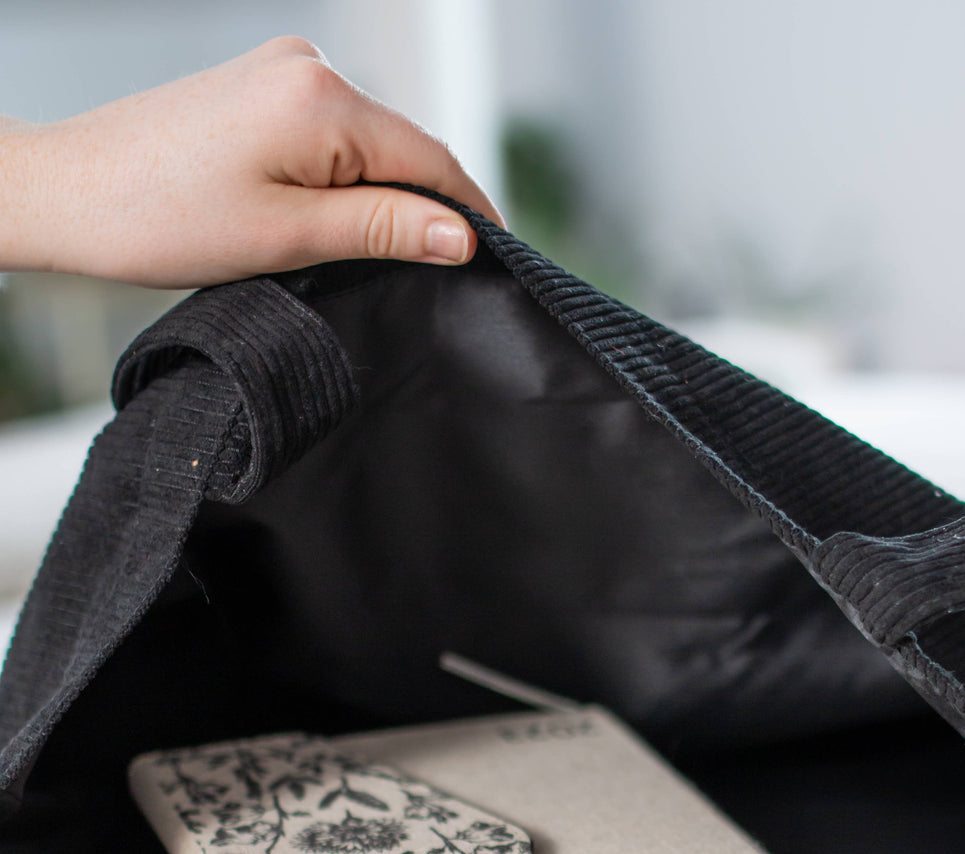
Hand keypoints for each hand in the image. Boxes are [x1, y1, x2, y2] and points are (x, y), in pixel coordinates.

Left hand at [0, 36, 500, 286]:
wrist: (71, 194)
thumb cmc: (163, 218)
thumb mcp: (289, 236)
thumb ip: (383, 227)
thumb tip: (461, 234)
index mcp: (323, 99)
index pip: (432, 159)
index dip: (471, 215)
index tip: (497, 265)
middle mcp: (310, 67)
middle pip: (405, 147)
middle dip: (428, 208)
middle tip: (443, 278)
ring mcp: (283, 70)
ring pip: (370, 143)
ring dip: (386, 195)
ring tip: (384, 258)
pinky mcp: (262, 86)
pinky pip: (334, 134)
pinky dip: (348, 178)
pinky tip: (338, 220)